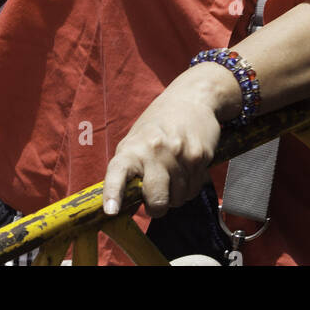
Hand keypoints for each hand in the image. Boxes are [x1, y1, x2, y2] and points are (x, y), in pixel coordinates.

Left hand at [101, 67, 230, 218]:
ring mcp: (178, 154)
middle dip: (157, 207)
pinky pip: (194, 190)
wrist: (191, 98)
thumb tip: (120, 208)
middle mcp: (154, 150)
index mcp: (132, 148)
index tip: (110, 211)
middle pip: (157, 200)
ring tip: (173, 174)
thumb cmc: (158, 125)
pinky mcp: (199, 156)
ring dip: (176, 196)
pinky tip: (187, 169)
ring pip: (178, 200)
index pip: (118, 172)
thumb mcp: (136, 140)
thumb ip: (129, 170)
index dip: (113, 193)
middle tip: (156, 198)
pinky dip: (190, 187)